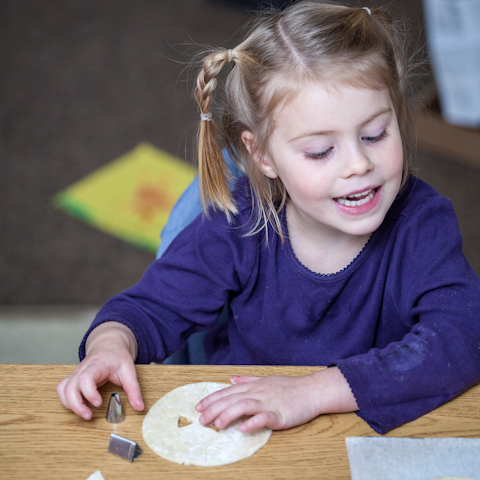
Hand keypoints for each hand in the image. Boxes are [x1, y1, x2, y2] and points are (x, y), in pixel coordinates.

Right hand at [56, 322, 143, 419]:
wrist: (109, 344)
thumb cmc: (117, 357)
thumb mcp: (129, 370)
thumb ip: (134, 389)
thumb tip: (139, 407)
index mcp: (97, 365)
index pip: (85, 378)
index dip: (89, 392)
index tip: (98, 403)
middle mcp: (82, 369)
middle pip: (69, 387)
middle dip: (76, 404)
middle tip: (89, 415)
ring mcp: (76, 373)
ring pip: (62, 389)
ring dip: (70, 404)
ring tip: (85, 413)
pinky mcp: (73, 378)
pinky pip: (62, 389)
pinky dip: (66, 400)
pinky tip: (78, 406)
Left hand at [195, 367, 357, 432]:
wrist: (312, 391)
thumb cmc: (290, 387)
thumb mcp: (266, 380)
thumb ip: (248, 379)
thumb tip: (232, 378)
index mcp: (255, 385)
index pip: (229, 391)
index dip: (212, 398)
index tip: (198, 406)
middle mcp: (259, 392)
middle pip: (232, 398)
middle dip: (214, 409)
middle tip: (200, 420)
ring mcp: (269, 402)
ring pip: (245, 405)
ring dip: (229, 414)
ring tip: (217, 425)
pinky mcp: (280, 413)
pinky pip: (264, 417)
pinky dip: (253, 422)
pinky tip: (243, 428)